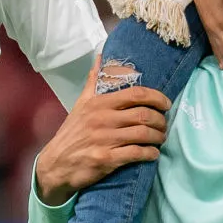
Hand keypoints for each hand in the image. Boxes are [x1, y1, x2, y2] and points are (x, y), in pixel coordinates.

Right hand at [32, 53, 171, 204]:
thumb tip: (100, 58)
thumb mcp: (80, 105)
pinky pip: (137, 153)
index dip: (157, 97)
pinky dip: (150, 153)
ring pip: (144, 134)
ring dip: (158, 137)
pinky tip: (152, 153)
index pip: (136, 94)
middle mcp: (102, 119)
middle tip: (164, 125)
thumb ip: (93, 83)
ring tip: (160, 139)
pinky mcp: (107, 159)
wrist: (56, 164)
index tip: (166, 104)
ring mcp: (105, 140)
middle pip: (144, 115)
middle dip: (161, 121)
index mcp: (98, 104)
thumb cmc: (72, 133)